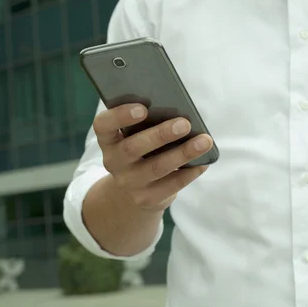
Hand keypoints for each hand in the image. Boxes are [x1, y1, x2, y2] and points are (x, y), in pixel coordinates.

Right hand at [93, 104, 213, 210]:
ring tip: (204, 141)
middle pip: (133, 147)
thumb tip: (178, 112)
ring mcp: (128, 183)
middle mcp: (113, 161)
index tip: (142, 108)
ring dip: (183, 153)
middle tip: (184, 123)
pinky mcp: (145, 198)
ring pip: (156, 167)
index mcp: (108, 139)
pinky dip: (189, 172)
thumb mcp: (133, 135)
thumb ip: (146, 123)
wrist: (133, 189)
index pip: (103, 125)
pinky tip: (203, 162)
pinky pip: (171, 185)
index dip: (120, 116)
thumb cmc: (140, 149)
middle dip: (160, 135)